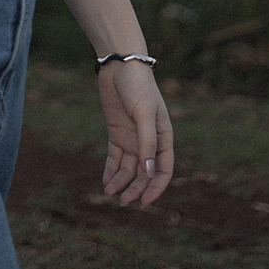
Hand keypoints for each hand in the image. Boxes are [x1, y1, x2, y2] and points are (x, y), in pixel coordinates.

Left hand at [98, 63, 173, 206]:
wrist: (119, 66)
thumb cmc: (138, 87)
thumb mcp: (144, 114)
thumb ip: (147, 143)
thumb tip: (148, 173)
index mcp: (163, 137)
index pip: (163, 170)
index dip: (155, 188)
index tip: (144, 202)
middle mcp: (148, 141)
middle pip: (144, 173)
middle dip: (135, 189)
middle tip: (122, 202)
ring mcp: (132, 138)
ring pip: (128, 168)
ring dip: (121, 182)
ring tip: (109, 193)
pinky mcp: (117, 133)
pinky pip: (115, 157)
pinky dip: (111, 170)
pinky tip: (105, 181)